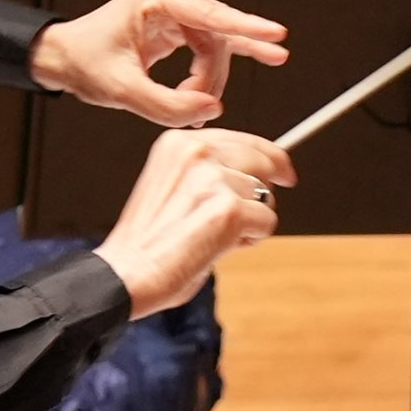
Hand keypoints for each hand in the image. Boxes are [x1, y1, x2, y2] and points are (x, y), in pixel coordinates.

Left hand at [30, 0, 291, 126]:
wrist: (65, 57)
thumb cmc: (84, 61)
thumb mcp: (121, 91)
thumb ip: (167, 105)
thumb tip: (210, 108)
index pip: (209, 14)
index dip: (245, 26)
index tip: (275, 34)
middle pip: (215, 39)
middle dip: (210, 77)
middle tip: (202, 107)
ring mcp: (177, 8)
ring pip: (216, 47)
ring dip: (210, 79)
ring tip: (199, 104)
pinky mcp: (180, 23)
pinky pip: (213, 43)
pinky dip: (224, 63)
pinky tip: (251, 64)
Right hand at [95, 126, 292, 316]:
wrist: (127, 272)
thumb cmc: (144, 240)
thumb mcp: (170, 184)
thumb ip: (207, 171)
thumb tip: (254, 176)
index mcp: (178, 143)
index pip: (243, 138)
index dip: (269, 156)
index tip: (283, 170)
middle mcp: (196, 153)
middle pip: (264, 161)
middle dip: (267, 187)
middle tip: (260, 210)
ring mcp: (214, 180)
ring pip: (265, 196)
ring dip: (251, 219)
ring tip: (216, 236)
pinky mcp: (230, 211)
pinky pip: (267, 222)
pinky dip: (250, 240)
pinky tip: (220, 247)